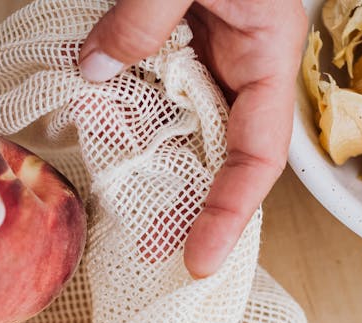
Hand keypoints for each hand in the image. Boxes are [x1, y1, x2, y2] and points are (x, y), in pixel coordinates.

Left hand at [79, 0, 306, 277]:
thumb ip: (143, 19)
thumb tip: (94, 70)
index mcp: (267, 51)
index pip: (259, 153)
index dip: (231, 212)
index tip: (200, 259)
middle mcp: (244, 59)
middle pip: (221, 150)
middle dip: (185, 202)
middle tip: (148, 248)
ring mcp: (212, 48)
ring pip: (183, 122)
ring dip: (148, 158)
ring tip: (114, 196)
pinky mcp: (180, 33)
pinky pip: (155, 85)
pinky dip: (126, 109)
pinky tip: (96, 125)